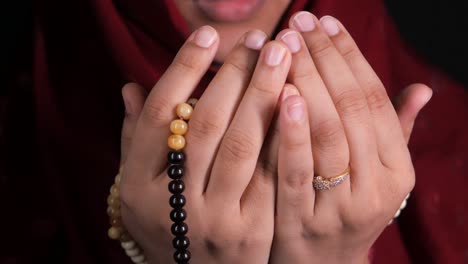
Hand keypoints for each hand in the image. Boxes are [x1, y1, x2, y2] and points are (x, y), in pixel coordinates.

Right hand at [118, 26, 291, 262]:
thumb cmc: (168, 224)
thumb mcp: (141, 187)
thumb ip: (135, 139)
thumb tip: (130, 87)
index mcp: (138, 185)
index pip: (157, 116)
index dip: (182, 70)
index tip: (208, 36)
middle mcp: (173, 202)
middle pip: (204, 124)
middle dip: (234, 75)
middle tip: (259, 40)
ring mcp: (214, 219)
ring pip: (241, 144)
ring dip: (263, 94)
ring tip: (282, 56)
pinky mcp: (252, 232)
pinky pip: (271, 173)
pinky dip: (284, 133)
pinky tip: (298, 100)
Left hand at [269, 12, 431, 262]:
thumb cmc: (346, 207)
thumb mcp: (377, 174)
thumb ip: (396, 132)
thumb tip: (421, 90)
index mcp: (396, 169)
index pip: (374, 99)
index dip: (350, 56)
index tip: (326, 22)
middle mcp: (377, 185)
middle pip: (350, 108)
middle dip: (323, 59)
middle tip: (298, 23)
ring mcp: (341, 206)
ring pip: (327, 132)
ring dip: (307, 82)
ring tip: (284, 45)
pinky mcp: (303, 222)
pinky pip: (297, 170)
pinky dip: (291, 131)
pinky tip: (281, 93)